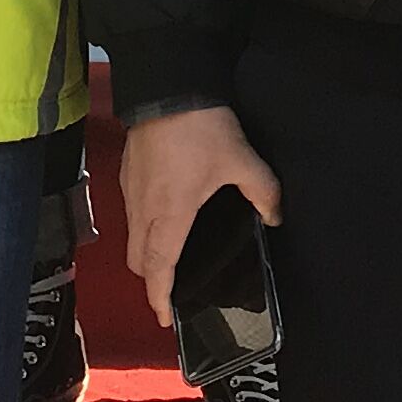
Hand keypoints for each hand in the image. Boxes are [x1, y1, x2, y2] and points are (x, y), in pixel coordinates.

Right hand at [121, 104, 282, 329]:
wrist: (167, 83)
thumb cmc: (201, 127)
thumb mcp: (241, 160)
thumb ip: (263, 193)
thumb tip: (274, 217)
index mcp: (169, 215)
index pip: (159, 268)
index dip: (160, 297)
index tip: (165, 318)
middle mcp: (143, 209)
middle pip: (138, 260)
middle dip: (152, 280)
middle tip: (174, 287)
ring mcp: (131, 191)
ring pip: (132, 237)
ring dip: (148, 253)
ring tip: (171, 255)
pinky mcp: (127, 173)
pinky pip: (131, 213)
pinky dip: (143, 227)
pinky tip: (166, 215)